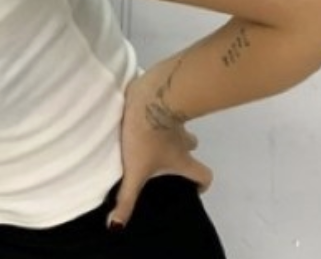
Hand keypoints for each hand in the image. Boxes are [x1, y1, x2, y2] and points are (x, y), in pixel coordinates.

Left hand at [106, 71, 213, 228]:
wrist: (147, 95)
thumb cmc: (146, 135)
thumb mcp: (135, 171)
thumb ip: (126, 197)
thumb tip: (116, 226)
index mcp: (181, 158)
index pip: (204, 175)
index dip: (201, 183)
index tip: (191, 188)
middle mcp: (183, 138)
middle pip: (190, 148)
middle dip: (180, 153)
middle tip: (162, 161)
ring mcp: (174, 117)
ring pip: (177, 126)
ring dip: (166, 132)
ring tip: (146, 139)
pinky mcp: (161, 100)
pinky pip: (161, 109)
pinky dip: (153, 114)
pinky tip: (134, 116)